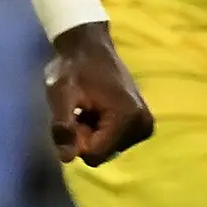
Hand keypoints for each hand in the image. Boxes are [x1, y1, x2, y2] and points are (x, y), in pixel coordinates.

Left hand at [40, 21, 153, 167]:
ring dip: (92, 133)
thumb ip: (62, 126)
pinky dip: (101, 131)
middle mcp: (143, 125)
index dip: (76, 139)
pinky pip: (114, 143)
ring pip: (107, 150)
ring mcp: (146, 126)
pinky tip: (97, 109)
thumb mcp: (60, 95)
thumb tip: (66, 158)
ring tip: (88, 107)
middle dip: (85, 137)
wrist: (90, 47)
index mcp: (127, 118)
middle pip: (102, 154)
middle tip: (80, 109)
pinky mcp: (144, 125)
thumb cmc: (73, 68)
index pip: (94, 155)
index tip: (74, 114)